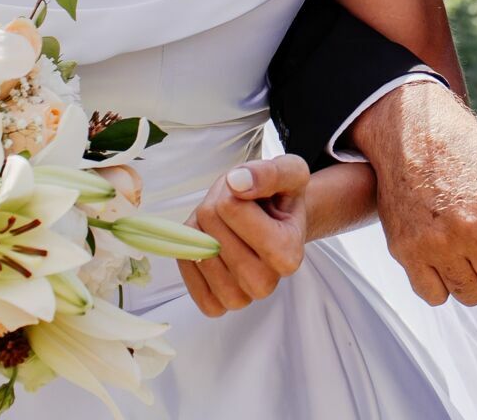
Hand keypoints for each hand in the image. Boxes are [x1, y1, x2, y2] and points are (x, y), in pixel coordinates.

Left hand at [178, 155, 309, 317]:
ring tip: (223, 225)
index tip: (248, 194)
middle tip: (233, 207)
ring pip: (198, 251)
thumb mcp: (288, 172)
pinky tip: (209, 244)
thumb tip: (238, 183)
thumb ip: (269, 173)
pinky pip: (188, 273)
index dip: (232, 192)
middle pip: (212, 230)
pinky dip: (189, 252)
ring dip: (201, 229)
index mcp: (288, 253)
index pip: (232, 209)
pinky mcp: (215, 305)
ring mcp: (240, 298)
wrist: (274, 222)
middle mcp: (266, 283)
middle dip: (215, 208)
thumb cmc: (280, 199)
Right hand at [351, 82, 476, 306]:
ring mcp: (438, 242)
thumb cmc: (465, 149)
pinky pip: (434, 296)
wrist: (410, 127)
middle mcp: (475, 228)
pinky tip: (439, 255)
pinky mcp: (407, 250)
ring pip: (471, 296)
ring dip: (471, 278)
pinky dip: (439, 283)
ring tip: (462, 246)